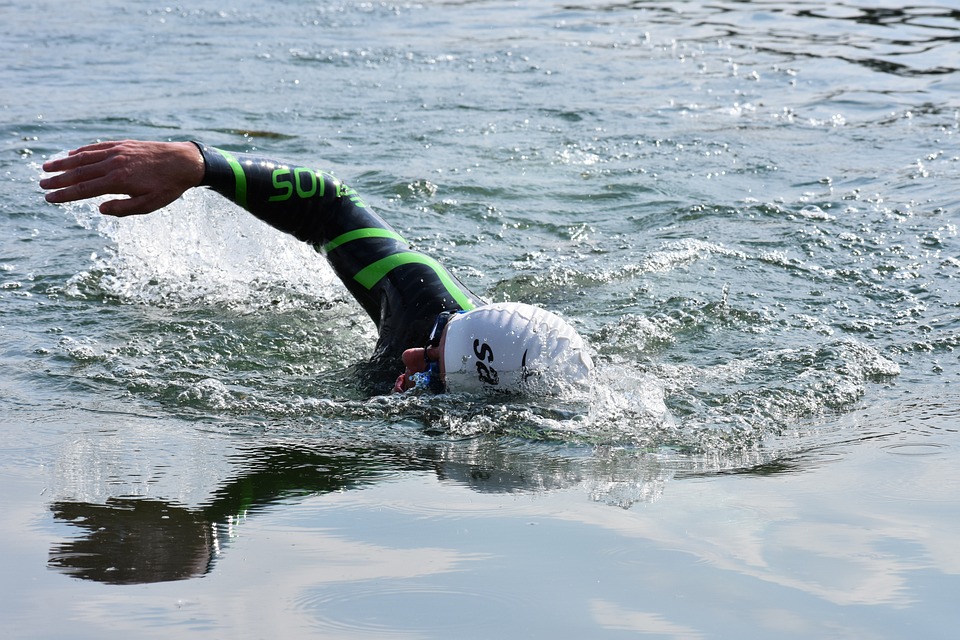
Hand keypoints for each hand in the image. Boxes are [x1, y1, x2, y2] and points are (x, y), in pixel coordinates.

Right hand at [40, 140, 204, 215]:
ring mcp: (117, 151)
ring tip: (47, 167)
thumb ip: (123, 208)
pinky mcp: (123, 144)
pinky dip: (82, 151)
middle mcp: (114, 164)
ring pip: (84, 157)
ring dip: (64, 163)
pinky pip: (97, 147)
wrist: (185, 162)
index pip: (83, 189)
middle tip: (41, 184)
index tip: (49, 198)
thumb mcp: (150, 205)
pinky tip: (72, 155)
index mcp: (118, 181)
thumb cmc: (168, 187)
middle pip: (79, 172)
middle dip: (58, 179)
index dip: (64, 194)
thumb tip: (99, 208)